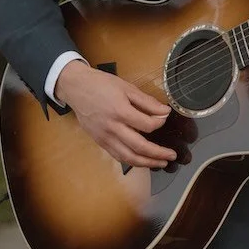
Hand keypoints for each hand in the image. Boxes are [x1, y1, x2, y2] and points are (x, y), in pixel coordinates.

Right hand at [54, 61, 176, 168]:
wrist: (76, 88)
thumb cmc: (102, 85)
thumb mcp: (127, 87)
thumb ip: (147, 101)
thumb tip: (164, 112)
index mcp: (120, 111)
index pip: (147, 125)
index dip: (160, 123)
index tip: (165, 118)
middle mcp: (112, 128)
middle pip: (139, 147)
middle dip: (158, 154)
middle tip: (171, 156)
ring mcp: (104, 137)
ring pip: (128, 157)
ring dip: (147, 163)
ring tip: (161, 163)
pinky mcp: (99, 142)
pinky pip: (117, 156)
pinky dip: (132, 161)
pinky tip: (141, 161)